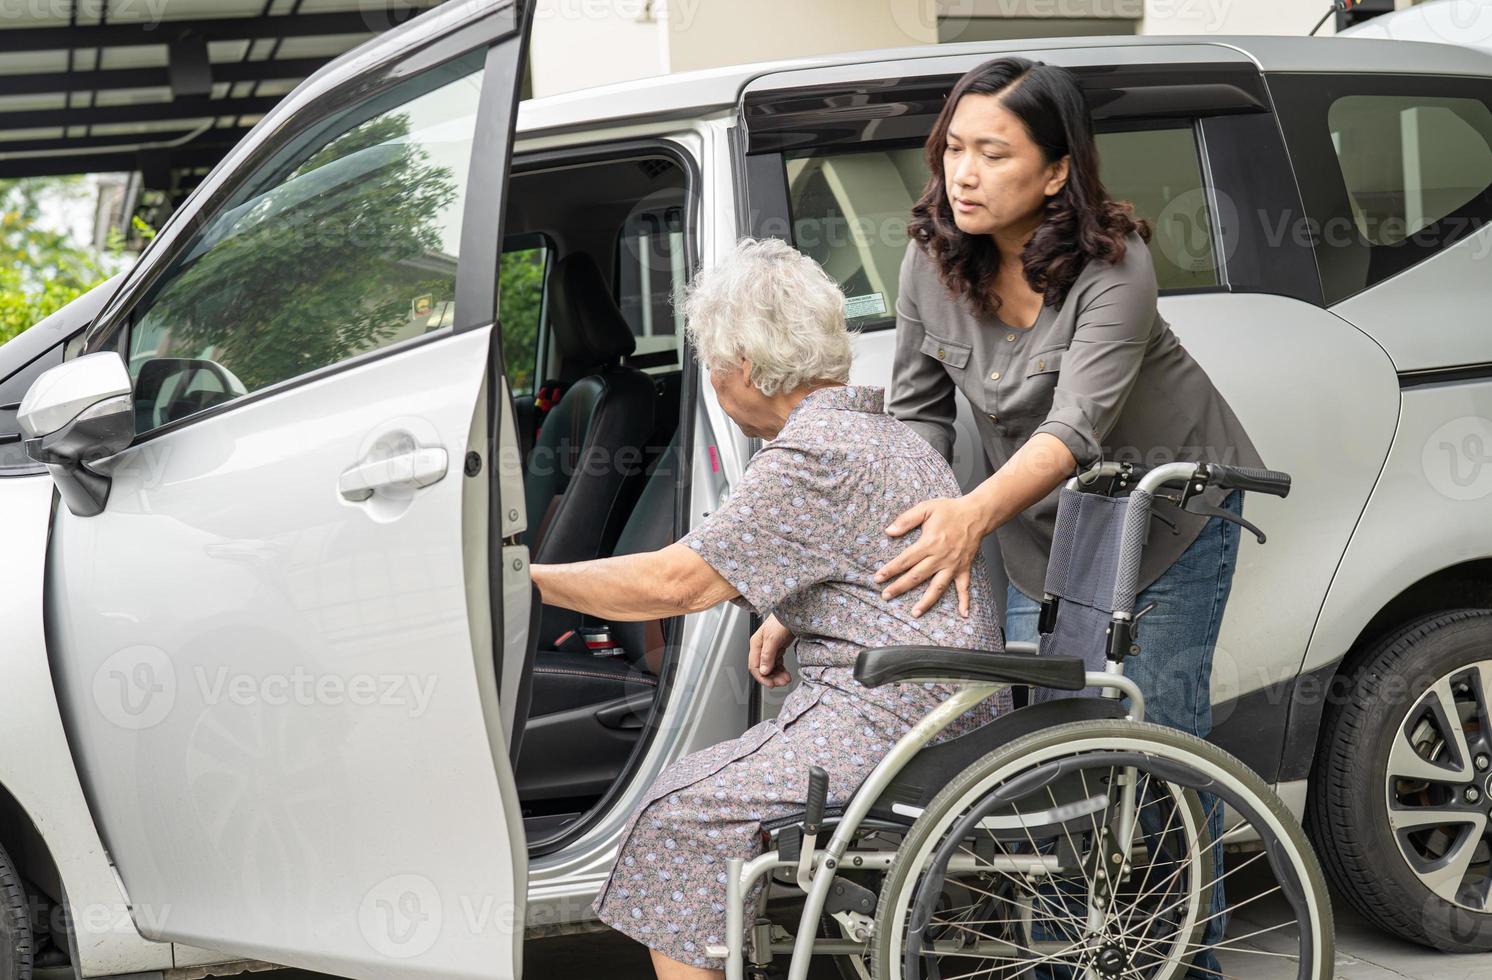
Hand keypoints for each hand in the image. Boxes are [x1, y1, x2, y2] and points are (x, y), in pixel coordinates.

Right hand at [749, 615, 794, 687]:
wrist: (793, 612)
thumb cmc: (781, 620)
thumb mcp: (773, 638)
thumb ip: (767, 655)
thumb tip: (763, 670)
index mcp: (756, 644)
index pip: (754, 666)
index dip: (761, 677)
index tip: (771, 684)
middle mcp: (761, 648)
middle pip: (762, 668)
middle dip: (772, 677)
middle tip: (782, 682)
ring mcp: (770, 648)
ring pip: (770, 667)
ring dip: (777, 675)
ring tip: (786, 678)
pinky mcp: (778, 648)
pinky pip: (777, 663)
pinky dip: (781, 669)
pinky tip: (785, 672)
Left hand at [873, 496, 985, 617]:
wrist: (977, 514)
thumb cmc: (950, 510)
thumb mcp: (926, 508)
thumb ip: (906, 519)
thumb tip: (888, 531)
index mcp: (929, 543)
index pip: (905, 560)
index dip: (890, 570)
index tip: (877, 578)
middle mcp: (940, 557)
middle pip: (916, 576)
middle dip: (899, 587)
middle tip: (886, 596)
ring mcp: (953, 565)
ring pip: (937, 587)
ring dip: (926, 602)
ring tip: (915, 613)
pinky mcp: (964, 568)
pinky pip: (964, 587)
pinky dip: (965, 601)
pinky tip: (963, 614)